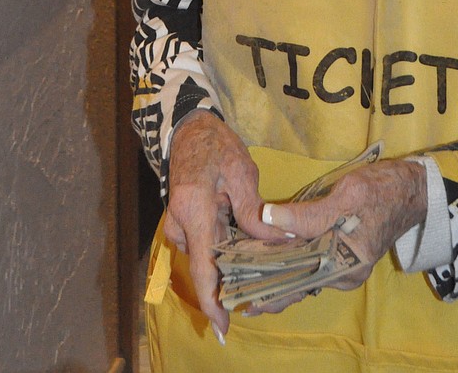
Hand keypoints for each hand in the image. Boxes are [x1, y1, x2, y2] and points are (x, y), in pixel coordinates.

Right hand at [164, 113, 276, 336]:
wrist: (190, 130)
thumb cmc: (217, 146)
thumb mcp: (242, 174)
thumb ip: (255, 212)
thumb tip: (279, 242)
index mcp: (194, 212)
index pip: (203, 268)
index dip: (213, 301)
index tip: (223, 328)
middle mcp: (180, 225)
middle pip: (208, 266)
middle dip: (235, 277)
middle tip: (267, 279)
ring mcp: (177, 226)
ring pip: (209, 256)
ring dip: (232, 261)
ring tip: (265, 258)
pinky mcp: (182, 225)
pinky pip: (205, 246)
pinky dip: (225, 249)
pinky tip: (247, 245)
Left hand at [248, 159, 427, 313]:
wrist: (412, 189)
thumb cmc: (383, 189)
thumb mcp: (348, 194)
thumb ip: (309, 212)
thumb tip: (269, 218)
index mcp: (348, 264)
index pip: (298, 277)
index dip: (267, 278)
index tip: (239, 280)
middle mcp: (344, 275)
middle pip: (298, 281)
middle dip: (266, 280)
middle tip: (233, 279)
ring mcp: (344, 268)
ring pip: (303, 273)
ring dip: (276, 270)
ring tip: (243, 270)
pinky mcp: (342, 257)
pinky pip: (311, 264)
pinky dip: (290, 262)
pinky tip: (269, 257)